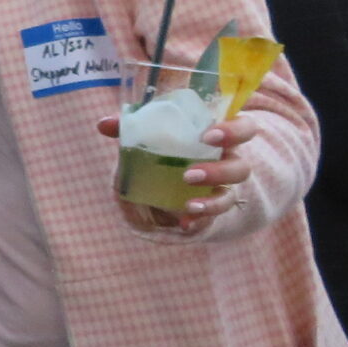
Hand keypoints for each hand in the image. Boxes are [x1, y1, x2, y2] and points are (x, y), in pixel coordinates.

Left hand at [96, 109, 259, 237]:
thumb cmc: (172, 143)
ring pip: (230, 194)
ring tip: (187, 203)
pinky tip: (185, 222)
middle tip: (189, 174)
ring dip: (211, 200)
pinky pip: (213, 216)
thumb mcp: (154, 134)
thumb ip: (132, 127)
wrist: (179, 174)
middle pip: (242, 167)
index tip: (207, 136)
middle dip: (219, 171)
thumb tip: (103, 124)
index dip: (233, 131)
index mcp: (220, 136)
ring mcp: (224, 187)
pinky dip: (199, 219)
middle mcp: (229, 161)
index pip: (244, 129)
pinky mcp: (214, 207)